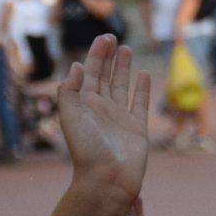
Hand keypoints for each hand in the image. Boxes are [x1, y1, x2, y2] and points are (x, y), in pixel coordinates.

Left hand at [58, 33, 149, 202]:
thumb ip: (70, 91)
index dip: (96, 55)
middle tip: (113, 38)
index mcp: (85, 104)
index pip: (90, 73)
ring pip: (122, 86)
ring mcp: (120, 117)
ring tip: (126, 49)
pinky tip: (144, 75)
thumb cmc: (87, 149)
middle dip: (108, 57)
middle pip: (105, 76)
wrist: (107, 178)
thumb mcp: (70, 116)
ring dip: (124, 68)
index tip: (104, 38)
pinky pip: (139, 102)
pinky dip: (142, 89)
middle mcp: (102, 108)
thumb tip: (76, 66)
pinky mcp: (136, 126)